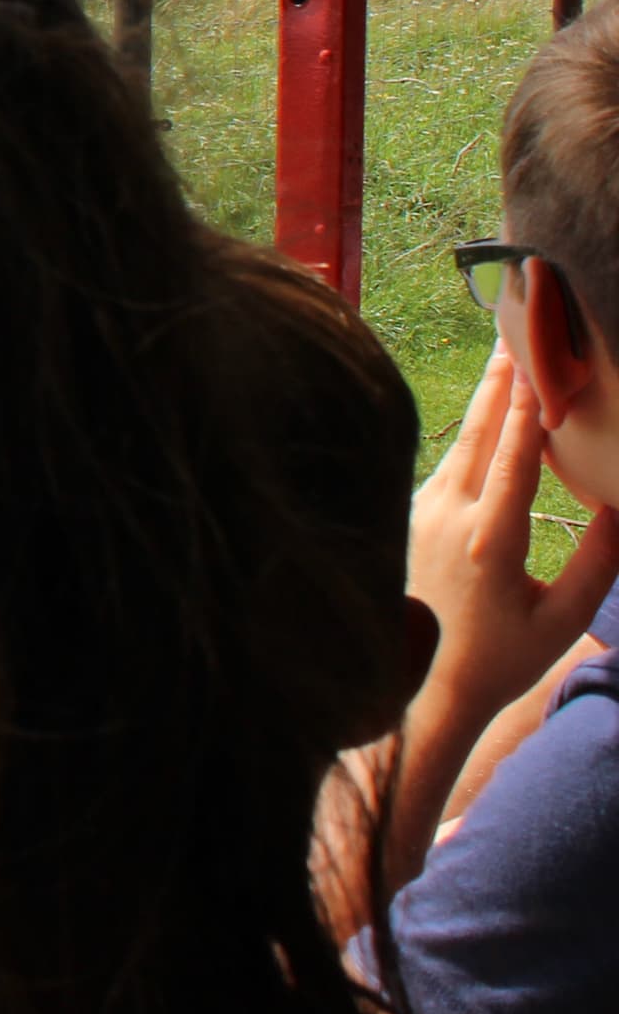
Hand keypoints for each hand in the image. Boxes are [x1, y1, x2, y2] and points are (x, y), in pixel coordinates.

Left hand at [378, 346, 618, 899]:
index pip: (512, 461)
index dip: (527, 409)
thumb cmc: (501, 657)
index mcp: (488, 540)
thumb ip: (599, 560)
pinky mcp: (413, 513)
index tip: (538, 363)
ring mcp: (422, 510)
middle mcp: (447, 514)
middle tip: (518, 327)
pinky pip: (447, 460)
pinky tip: (487, 409)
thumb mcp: (564, 617)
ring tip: (507, 352)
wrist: (423, 686)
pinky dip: (471, 429)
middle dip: (502, 380)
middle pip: (478, 433)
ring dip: (485, 397)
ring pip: (459, 441)